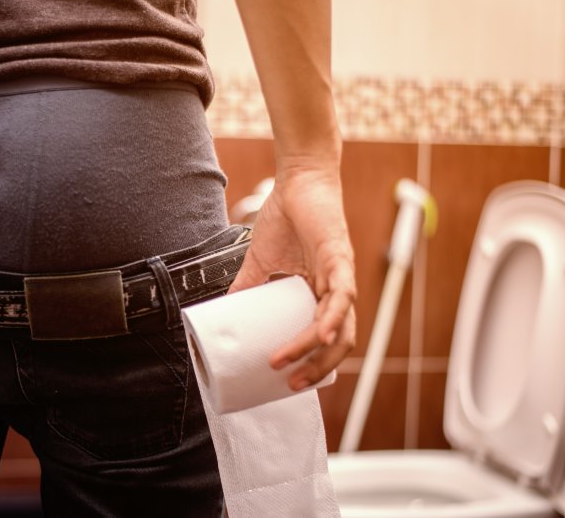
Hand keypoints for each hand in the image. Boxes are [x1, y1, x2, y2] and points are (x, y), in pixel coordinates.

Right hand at [228, 165, 356, 390]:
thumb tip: (223, 310)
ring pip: (340, 327)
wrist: (297, 181)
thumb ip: (246, 286)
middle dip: (316, 369)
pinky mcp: (340, 259)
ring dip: (315, 352)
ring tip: (288, 366)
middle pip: (338, 343)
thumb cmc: (285, 217)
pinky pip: (342, 297)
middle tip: (290, 384)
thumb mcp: (260, 261)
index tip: (288, 381)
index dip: (314, 364)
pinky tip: (320, 337)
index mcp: (320, 294)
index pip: (326, 339)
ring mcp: (341, 277)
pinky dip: (332, 320)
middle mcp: (336, 291)